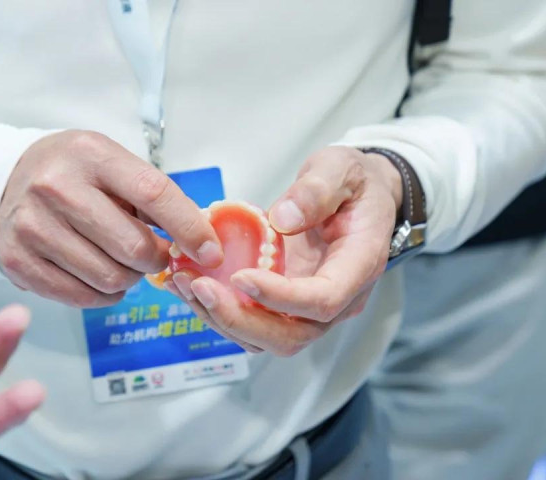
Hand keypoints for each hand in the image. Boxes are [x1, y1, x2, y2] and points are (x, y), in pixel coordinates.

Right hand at [0, 130, 222, 307]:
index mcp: (91, 154)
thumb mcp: (113, 164)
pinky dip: (104, 294)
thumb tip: (203, 240)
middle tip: (155, 255)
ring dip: (130, 279)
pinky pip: (83, 298)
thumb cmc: (75, 174)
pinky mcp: (17, 262)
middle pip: (133, 248)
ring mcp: (32, 226)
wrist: (6, 181)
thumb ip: (155, 197)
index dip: (189, 228)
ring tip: (121, 261)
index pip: (154, 194)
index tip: (210, 253)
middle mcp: (56, 187)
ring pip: (110, 278)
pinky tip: (99, 274)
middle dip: (157, 260)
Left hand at [170, 147, 401, 355]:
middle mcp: (337, 299)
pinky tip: (188, 284)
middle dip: (240, 320)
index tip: (240, 276)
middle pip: (290, 336)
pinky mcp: (285, 305)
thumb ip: (317, 190)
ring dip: (222, 319)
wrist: (360, 197)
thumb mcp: (341, 169)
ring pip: (266, 338)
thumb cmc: (354, 183)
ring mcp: (309, 308)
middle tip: (199, 287)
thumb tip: (283, 218)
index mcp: (358, 267)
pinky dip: (218, 310)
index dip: (279, 297)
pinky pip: (252, 321)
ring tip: (185, 284)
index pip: (322, 300)